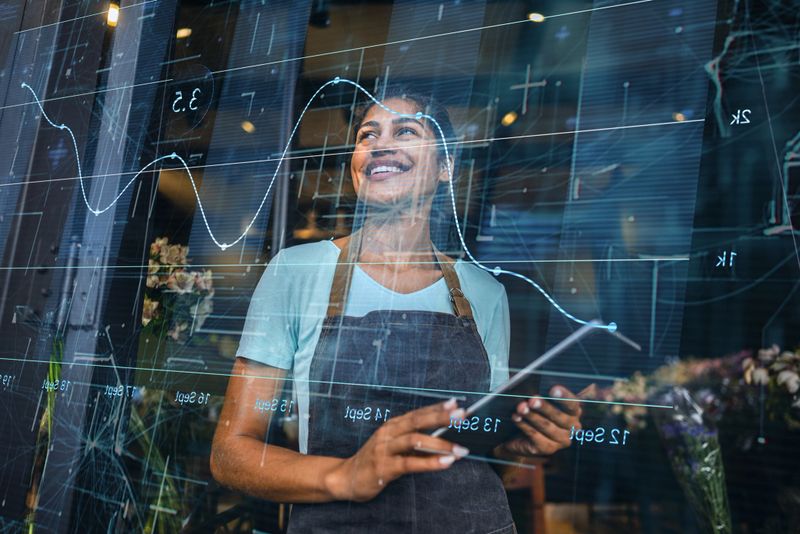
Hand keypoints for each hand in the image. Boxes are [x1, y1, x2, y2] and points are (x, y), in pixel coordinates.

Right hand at [324, 399, 469, 501]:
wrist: (346, 478)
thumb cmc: (375, 460)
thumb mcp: (394, 446)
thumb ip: (414, 441)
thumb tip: (443, 439)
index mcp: (392, 425)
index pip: (418, 413)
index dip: (437, 408)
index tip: (456, 403)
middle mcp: (388, 433)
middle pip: (418, 421)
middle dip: (441, 418)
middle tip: (462, 417)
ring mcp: (384, 449)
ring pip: (415, 441)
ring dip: (440, 444)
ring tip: (460, 449)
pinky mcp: (384, 467)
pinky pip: (410, 463)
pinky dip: (430, 463)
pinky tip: (445, 463)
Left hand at [499, 385, 581, 456]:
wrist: (521, 436)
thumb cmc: (535, 413)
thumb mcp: (542, 402)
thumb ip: (544, 395)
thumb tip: (535, 387)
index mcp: (574, 413)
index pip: (573, 404)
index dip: (564, 397)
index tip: (553, 389)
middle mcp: (572, 428)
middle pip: (559, 416)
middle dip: (544, 407)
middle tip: (532, 400)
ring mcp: (561, 440)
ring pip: (546, 426)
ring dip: (532, 416)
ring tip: (521, 408)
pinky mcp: (547, 449)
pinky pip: (535, 435)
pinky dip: (524, 425)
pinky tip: (516, 418)